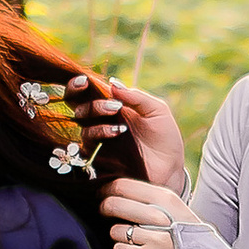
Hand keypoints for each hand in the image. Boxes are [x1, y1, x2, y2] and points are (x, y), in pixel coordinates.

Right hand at [65, 68, 189, 193]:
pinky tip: (117, 131)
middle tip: (110, 102)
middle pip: (78, 107)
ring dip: (96, 114)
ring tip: (117, 114)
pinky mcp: (99, 157)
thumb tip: (112, 83)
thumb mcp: (156, 110)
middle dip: (87, 100)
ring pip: (83, 124)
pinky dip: (101, 133)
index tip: (85, 81)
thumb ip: (136, 97)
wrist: (170, 167)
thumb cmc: (164, 137)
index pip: (87, 93)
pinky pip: (89, 144)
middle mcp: (101, 122)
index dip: (78, 85)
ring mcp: (99, 140)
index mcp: (113, 106)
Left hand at [102, 173, 198, 248]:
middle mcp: (159, 215)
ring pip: (114, 230)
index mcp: (165, 197)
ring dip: (117, 234)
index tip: (102, 193)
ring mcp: (153, 237)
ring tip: (130, 236)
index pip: (123, 185)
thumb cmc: (184, 231)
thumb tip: (115, 188)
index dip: (106, 189)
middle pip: (113, 205)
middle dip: (104, 208)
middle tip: (103, 211)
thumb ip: (148, 197)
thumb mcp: (173, 206)